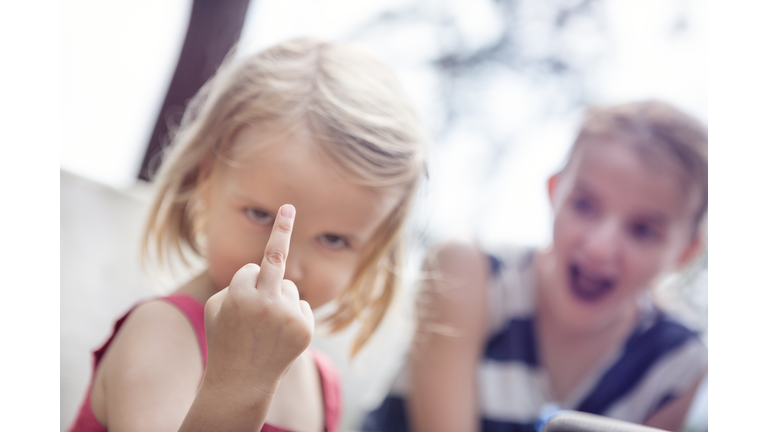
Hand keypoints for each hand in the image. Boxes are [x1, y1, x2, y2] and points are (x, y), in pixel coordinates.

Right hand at [202, 204, 313, 396]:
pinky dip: (292, 314)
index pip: (251, 268)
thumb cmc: (225, 339)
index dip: (247, 279)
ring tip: (265, 327)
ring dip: (278, 298)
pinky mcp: (304, 328)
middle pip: (276, 260)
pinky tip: (279, 335)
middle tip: (289, 208)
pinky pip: (300, 305)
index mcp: (238, 295)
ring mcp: (287, 315)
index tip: (286, 209)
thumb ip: (236, 283)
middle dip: (282, 231)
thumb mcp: (216, 308)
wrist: (241, 382)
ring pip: (288, 287)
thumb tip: (264, 268)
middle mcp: (265, 302)